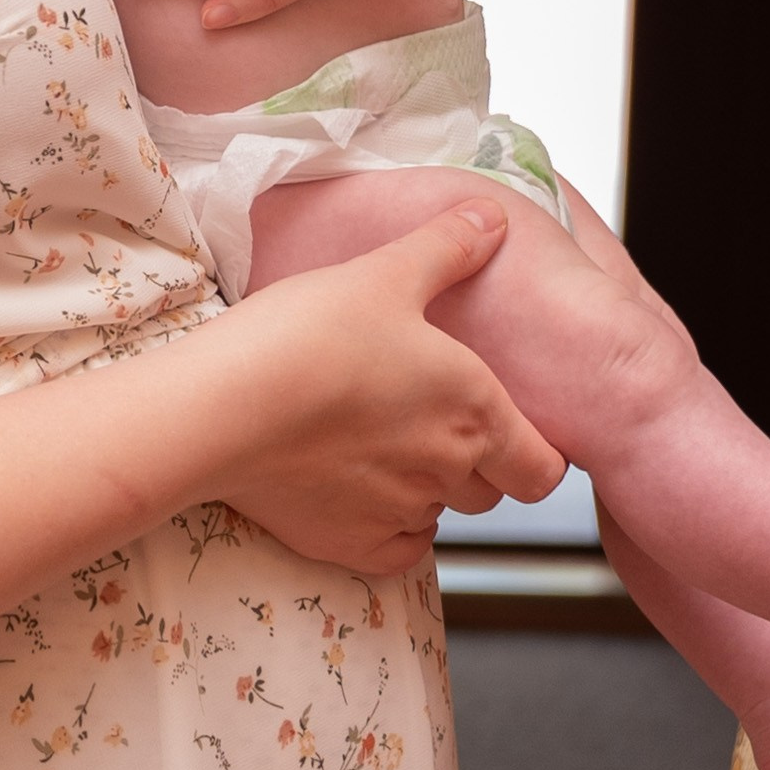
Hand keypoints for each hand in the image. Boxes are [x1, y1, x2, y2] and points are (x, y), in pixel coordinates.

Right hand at [216, 204, 562, 573]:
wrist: (225, 407)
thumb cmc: (309, 336)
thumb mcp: (386, 273)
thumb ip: (447, 248)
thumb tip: (493, 218)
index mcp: (476, 411)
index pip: (544, 470)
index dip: (535, 455)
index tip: (512, 435)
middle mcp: (448, 471)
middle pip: (490, 490)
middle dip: (472, 464)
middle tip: (425, 421)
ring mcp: (399, 513)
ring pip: (437, 515)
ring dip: (424, 490)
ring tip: (378, 443)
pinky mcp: (349, 545)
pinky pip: (394, 551)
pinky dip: (387, 527)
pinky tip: (358, 487)